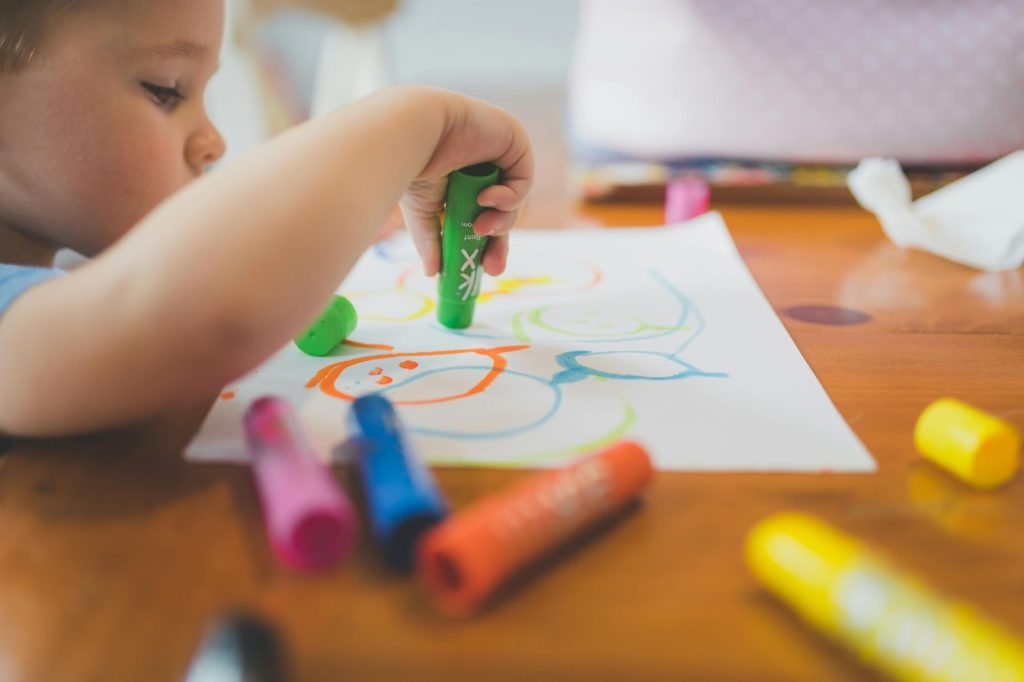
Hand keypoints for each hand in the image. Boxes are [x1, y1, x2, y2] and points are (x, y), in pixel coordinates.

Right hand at [399, 91, 533, 276]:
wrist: (415, 131)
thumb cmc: (412, 164)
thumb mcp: (423, 213)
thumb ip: (432, 241)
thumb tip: (433, 274)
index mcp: (462, 181)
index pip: (482, 217)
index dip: (486, 244)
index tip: (483, 270)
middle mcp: (482, 167)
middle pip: (503, 213)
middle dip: (499, 242)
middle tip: (491, 267)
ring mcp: (500, 154)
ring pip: (513, 202)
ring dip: (501, 221)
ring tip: (481, 227)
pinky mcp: (515, 142)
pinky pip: (523, 182)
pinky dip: (509, 197)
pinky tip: (488, 198)